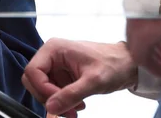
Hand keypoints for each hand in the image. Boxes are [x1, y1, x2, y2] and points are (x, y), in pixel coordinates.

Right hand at [22, 39, 137, 117]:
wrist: (128, 65)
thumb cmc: (114, 64)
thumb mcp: (93, 82)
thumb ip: (71, 94)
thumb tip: (51, 107)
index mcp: (54, 48)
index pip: (33, 71)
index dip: (42, 90)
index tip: (57, 104)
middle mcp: (52, 55)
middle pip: (34, 80)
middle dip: (49, 99)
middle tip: (66, 111)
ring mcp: (56, 64)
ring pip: (43, 88)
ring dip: (57, 103)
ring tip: (76, 110)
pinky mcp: (62, 74)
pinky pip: (53, 91)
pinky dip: (63, 101)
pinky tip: (78, 104)